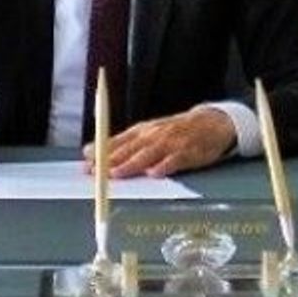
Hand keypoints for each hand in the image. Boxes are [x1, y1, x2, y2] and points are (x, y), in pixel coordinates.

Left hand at [84, 106, 235, 178]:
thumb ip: (122, 144)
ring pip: (148, 154)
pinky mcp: (188, 152)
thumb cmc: (175, 131)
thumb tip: (89, 151)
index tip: (86, 161)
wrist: (211, 122)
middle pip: (129, 148)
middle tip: (95, 171)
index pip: (118, 141)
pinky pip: (175, 160)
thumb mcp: (148, 133)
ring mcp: (171, 143)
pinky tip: (155, 173)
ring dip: (131, 164)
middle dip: (110, 160)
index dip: (101, 151)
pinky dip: (165, 166)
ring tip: (117, 173)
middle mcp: (154, 135)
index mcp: (143, 131)